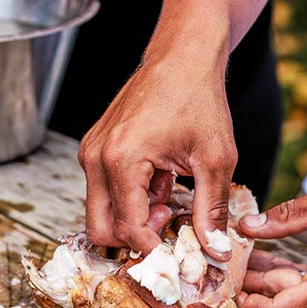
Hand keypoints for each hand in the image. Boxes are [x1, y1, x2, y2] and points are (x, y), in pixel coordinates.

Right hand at [78, 58, 236, 258]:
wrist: (182, 56)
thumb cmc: (198, 98)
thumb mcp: (216, 159)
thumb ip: (212, 211)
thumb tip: (215, 251)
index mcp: (121, 160)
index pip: (127, 227)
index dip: (153, 247)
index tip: (176, 250)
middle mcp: (96, 157)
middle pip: (99, 229)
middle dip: (133, 238)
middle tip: (168, 224)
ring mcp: (90, 152)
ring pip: (100, 212)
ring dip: (133, 217)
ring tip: (169, 195)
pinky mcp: (94, 149)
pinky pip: (103, 192)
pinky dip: (129, 198)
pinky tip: (159, 180)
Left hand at [236, 182, 306, 307]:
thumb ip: (286, 216)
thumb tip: (245, 226)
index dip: (246, 304)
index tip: (223, 286)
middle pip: (279, 307)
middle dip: (249, 289)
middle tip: (224, 266)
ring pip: (290, 299)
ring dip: (264, 281)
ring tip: (240, 257)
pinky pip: (305, 290)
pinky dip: (284, 277)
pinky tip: (264, 258)